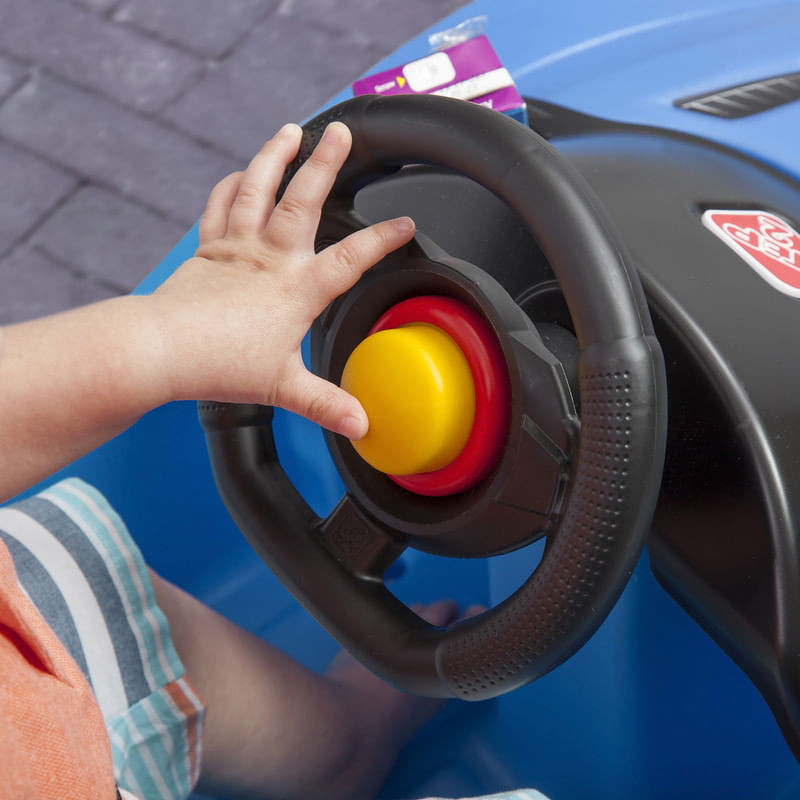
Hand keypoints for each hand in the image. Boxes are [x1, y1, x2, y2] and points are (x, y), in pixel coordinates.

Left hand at [152, 121, 414, 438]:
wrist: (161, 349)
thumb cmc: (220, 365)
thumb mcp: (284, 389)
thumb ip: (327, 404)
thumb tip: (362, 424)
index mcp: (297, 289)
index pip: (352, 257)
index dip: (383, 238)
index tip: (405, 223)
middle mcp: (270, 258)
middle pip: (304, 200)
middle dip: (326, 163)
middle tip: (342, 132)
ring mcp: (237, 248)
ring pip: (259, 189)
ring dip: (275, 156)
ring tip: (291, 130)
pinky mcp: (208, 249)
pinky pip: (220, 206)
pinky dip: (230, 184)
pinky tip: (239, 172)